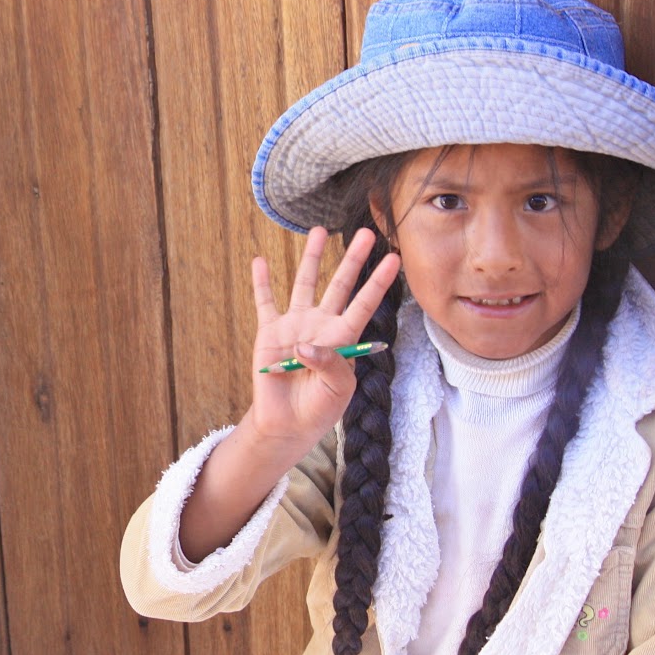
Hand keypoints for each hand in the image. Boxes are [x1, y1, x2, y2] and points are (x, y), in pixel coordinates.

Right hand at [244, 227, 400, 446]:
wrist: (288, 423)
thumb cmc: (320, 407)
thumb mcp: (338, 390)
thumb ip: (329, 364)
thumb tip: (304, 344)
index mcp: (343, 337)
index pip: (364, 303)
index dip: (378, 282)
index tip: (394, 258)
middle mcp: (321, 324)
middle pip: (339, 285)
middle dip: (353, 260)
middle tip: (368, 234)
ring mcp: (295, 325)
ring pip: (303, 284)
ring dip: (311, 257)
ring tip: (319, 231)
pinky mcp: (269, 332)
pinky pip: (265, 302)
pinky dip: (261, 282)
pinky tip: (260, 261)